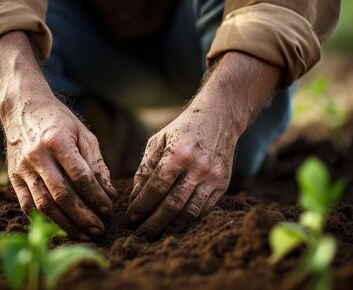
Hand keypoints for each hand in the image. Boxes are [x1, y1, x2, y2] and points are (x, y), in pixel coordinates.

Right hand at [0, 32, 116, 239]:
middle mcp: (37, 156)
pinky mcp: (13, 178)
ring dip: (66, 224)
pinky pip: (28, 206)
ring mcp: (22, 168)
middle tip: (100, 229)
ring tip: (84, 234)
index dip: (96, 195)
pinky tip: (62, 228)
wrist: (22, 107)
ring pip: (43, 205)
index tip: (109, 209)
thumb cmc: (59, 120)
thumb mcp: (83, 134)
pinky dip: (45, 221)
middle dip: (83, 216)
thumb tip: (108, 193)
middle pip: (61, 194)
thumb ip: (96, 163)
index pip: (79, 175)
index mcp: (56, 140)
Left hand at [127, 52, 280, 237]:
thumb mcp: (159, 140)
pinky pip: (203, 210)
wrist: (220, 118)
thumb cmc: (183, 129)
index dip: (141, 206)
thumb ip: (145, 167)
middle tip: (138, 234)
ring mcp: (213, 178)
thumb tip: (135, 197)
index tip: (129, 218)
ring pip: (189, 213)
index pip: (156, 188)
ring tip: (154, 234)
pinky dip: (187, 221)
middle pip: (172, 205)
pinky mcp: (223, 185)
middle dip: (152, 223)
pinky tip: (173, 225)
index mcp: (179, 153)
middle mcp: (198, 167)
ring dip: (169, 227)